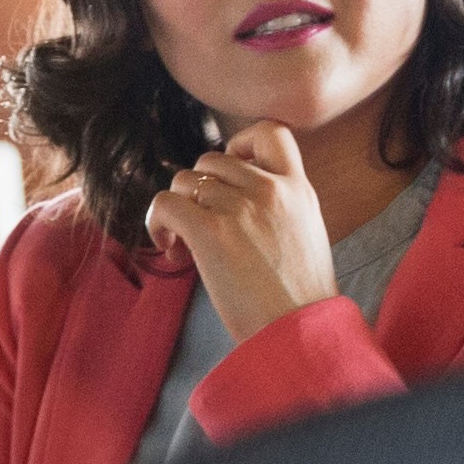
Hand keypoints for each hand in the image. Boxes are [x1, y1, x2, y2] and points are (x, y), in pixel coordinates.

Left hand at [147, 121, 342, 343]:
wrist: (299, 332)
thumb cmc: (300, 298)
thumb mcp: (306, 234)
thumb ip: (279, 207)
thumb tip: (234, 201)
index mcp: (298, 188)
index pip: (269, 131)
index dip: (240, 143)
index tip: (231, 171)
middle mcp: (270, 190)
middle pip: (211, 159)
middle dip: (199, 188)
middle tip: (201, 222)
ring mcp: (240, 208)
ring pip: (184, 180)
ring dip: (177, 207)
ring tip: (184, 240)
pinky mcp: (210, 231)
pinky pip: (165, 203)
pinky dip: (157, 221)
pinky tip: (169, 245)